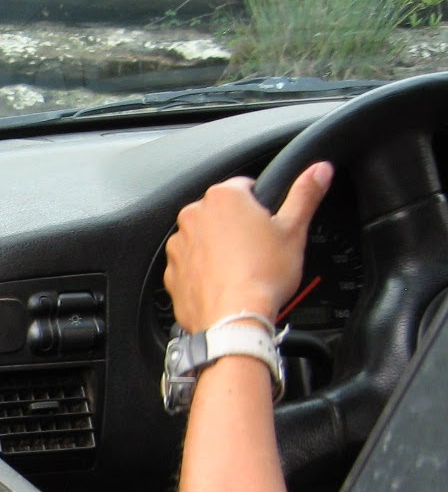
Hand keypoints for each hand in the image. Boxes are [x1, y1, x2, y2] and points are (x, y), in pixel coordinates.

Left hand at [164, 161, 333, 331]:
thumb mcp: (293, 230)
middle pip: (221, 213)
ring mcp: (178, 246)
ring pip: (203, 239)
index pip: (244, 186)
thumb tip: (319, 171)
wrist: (234, 319)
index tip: (268, 223)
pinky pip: (190, 266)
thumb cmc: (263, 275)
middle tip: (258, 249)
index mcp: (223, 197)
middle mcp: (193, 217)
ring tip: (242, 269)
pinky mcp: (171, 273)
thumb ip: (305, 195)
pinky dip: (204, 272)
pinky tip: (224, 283)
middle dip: (238, 227)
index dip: (260, 204)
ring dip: (219, 249)